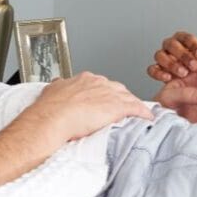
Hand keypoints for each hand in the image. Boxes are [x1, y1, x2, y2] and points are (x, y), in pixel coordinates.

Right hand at [25, 72, 153, 143]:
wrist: (52, 118)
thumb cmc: (49, 109)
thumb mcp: (52, 90)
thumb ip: (58, 87)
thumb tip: (57, 85)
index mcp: (84, 79)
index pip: (101, 84)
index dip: (105, 93)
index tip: (104, 101)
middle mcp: (99, 83)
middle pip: (117, 89)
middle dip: (120, 97)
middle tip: (121, 108)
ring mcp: (109, 94)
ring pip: (128, 97)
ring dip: (133, 105)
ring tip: (136, 113)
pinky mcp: (118, 107)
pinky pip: (136, 108)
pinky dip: (143, 113)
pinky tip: (147, 117)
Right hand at [147, 31, 196, 81]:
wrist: (194, 96)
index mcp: (186, 44)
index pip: (186, 37)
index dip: (193, 44)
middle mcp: (173, 50)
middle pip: (171, 43)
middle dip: (183, 54)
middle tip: (194, 66)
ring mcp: (163, 60)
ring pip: (159, 54)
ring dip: (171, 63)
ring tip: (183, 73)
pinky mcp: (157, 72)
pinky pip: (152, 69)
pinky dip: (159, 73)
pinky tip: (169, 78)